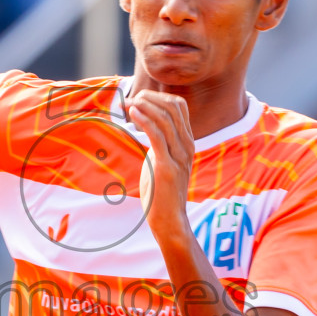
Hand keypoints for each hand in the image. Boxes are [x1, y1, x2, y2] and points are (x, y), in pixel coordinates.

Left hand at [124, 90, 194, 237]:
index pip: (179, 106)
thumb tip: (145, 124)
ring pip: (165, 118)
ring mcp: (179, 156)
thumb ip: (160, 142)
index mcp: (187, 142)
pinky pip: (157, 135)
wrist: (169, 218)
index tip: (139, 98)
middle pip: (173, 107)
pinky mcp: (167, 166)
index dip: (158, 96)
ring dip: (145, 106)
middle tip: (131, 98)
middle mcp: (187, 145)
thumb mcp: (163, 159)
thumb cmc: (162, 190)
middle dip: (150, 98)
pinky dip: (144, 120)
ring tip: (129, 103)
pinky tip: (133, 113)